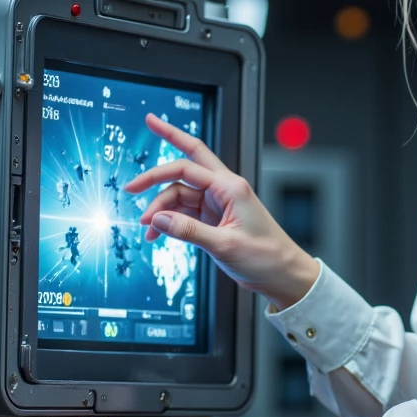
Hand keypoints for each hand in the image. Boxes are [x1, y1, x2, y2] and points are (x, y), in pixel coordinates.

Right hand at [123, 113, 319, 308]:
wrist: (283, 275)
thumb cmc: (266, 257)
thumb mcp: (223, 245)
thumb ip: (188, 231)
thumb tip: (156, 219)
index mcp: (231, 187)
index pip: (186, 168)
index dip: (156, 174)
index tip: (133, 186)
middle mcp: (224, 190)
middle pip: (188, 160)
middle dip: (166, 148)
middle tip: (143, 141)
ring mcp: (218, 203)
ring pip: (180, 195)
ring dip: (161, 209)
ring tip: (148, 230)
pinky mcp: (214, 219)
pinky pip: (185, 213)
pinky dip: (170, 222)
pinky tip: (158, 234)